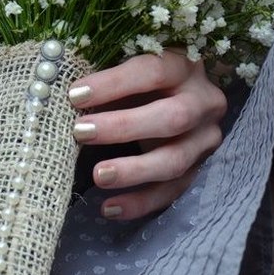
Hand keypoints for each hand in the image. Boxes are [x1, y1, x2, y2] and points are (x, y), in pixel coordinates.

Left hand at [68, 51, 226, 219]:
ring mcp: (205, 140)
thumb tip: (68, 100)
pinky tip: (109, 207)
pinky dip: (140, 202)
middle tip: (81, 132)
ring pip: (175, 161)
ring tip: (98, 176)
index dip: (114, 83)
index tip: (75, 95)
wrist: (177, 97)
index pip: (153, 71)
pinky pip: (172, 192)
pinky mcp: (200, 170)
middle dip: (123, 127)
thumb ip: (107, 83)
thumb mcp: (128, 72)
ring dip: (133, 171)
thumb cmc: (142, 81)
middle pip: (173, 117)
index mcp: (185, 67)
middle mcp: (204, 102)